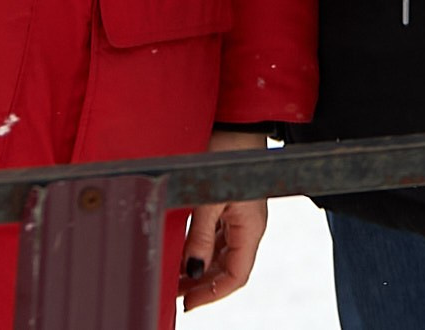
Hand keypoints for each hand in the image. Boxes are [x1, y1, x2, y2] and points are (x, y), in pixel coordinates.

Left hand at [181, 129, 271, 310]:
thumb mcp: (210, 200)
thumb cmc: (227, 154)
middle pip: (228, 268)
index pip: (237, 275)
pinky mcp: (229, 205)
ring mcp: (240, 216)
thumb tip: (192, 270)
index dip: (213, 294)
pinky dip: (201, 250)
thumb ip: (201, 237)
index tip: (188, 304)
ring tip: (174, 278)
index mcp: (251, 228)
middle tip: (174, 294)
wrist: (235, 122)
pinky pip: (217, 237)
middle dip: (202, 285)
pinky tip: (183, 252)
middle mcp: (248, 226)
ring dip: (200, 269)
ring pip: (221, 254)